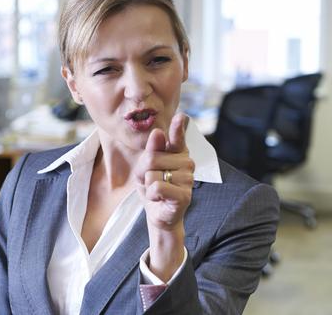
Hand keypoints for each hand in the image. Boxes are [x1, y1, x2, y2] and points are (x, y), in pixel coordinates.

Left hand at [136, 113, 193, 229]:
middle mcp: (187, 162)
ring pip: (152, 174)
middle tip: (151, 181)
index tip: (181, 117)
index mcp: (178, 152)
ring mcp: (188, 178)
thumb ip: (153, 150)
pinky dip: (152, 195)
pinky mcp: (184, 195)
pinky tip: (160, 198)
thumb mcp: (146, 166)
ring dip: (148, 185)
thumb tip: (158, 133)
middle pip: (152, 158)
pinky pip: (157, 187)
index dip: (178, 127)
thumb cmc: (153, 187)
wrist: (158, 214)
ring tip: (157, 191)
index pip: (178, 136)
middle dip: (143, 172)